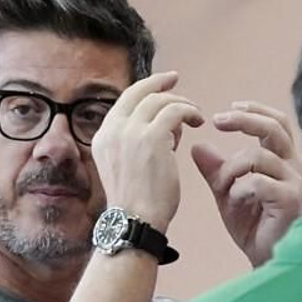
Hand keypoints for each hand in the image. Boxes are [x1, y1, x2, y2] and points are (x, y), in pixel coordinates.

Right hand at [90, 71, 204, 232]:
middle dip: (159, 83)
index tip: (161, 85)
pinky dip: (189, 111)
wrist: (135, 222)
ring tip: (195, 116)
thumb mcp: (128, 167)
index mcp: (103, 137)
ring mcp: (131, 131)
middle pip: (138, 93)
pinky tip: (198, 121)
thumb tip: (168, 126)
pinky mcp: (152, 136)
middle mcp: (112, 129)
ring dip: (180, 103)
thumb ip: (140, 143)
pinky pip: (175, 110)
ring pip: (159, 100)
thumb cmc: (138, 204)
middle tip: (176, 79)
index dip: (144, 89)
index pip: (124, 102)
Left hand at [191, 101, 301, 267]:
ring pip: (258, 156)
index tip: (230, 108)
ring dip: (231, 168)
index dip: (255, 111)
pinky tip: (235, 201)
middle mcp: (292, 167)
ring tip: (222, 188)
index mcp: (280, 160)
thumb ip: (215, 171)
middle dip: (244, 120)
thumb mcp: (227, 193)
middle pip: (274, 127)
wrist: (264, 258)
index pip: (275, 122)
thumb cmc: (252, 226)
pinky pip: (259, 182)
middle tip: (217, 121)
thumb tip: (197, 147)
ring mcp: (294, 183)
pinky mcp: (290, 200)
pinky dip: (239, 189)